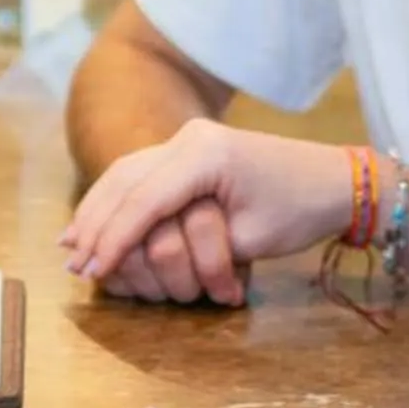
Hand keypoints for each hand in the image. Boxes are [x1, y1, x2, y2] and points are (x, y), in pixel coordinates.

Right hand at [62, 122, 351, 293]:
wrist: (336, 180)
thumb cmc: (300, 211)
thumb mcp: (251, 238)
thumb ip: (196, 245)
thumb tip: (144, 259)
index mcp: (204, 153)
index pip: (144, 199)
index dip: (114, 238)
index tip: (92, 269)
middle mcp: (188, 138)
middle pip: (124, 180)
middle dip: (96, 224)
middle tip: (72, 261)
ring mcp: (187, 140)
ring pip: (124, 173)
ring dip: (97, 209)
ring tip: (72, 243)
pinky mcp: (189, 150)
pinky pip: (139, 173)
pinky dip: (115, 198)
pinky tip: (96, 219)